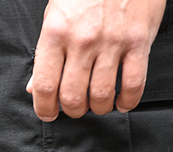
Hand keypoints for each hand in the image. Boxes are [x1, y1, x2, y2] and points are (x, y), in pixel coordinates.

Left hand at [27, 0, 166, 120]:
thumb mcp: (54, 16)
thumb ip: (44, 54)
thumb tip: (34, 88)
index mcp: (55, 34)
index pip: (45, 85)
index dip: (45, 108)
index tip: (48, 114)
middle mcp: (82, 41)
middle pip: (73, 96)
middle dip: (72, 111)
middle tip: (75, 108)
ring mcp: (112, 42)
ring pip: (102, 95)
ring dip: (98, 108)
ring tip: (97, 104)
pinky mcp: (138, 41)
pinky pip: (134, 83)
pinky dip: (128, 101)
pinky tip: (121, 102)